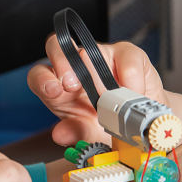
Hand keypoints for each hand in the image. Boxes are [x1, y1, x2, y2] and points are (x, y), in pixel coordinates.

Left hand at [28, 35, 167, 146]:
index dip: (42, 79)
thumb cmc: (110, 125)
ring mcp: (99, 56)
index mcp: (59, 88)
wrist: (142, 122)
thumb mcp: (92, 134)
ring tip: (107, 97)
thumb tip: (60, 134)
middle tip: (72, 85)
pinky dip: (130, 78)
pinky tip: (133, 94)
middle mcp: (75, 67)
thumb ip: (77, 133)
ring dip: (95, 71)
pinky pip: (125, 56)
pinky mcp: (126, 53)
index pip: (39, 75)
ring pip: (88, 48)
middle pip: (56, 47)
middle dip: (61, 63)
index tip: (53, 91)